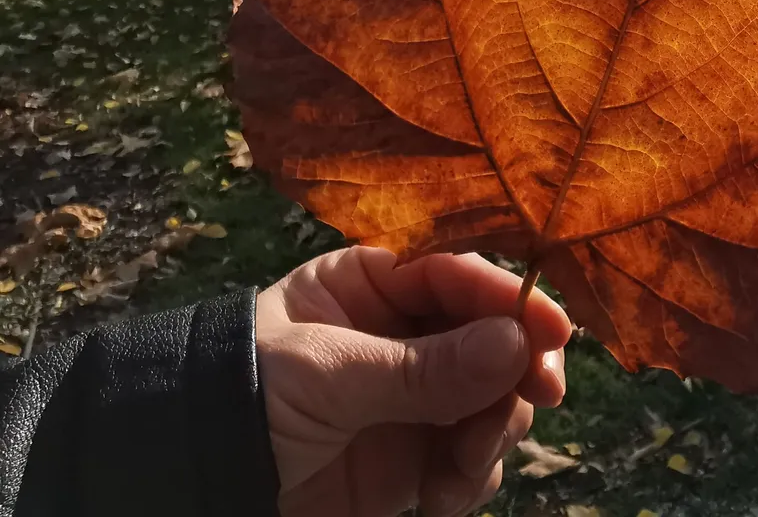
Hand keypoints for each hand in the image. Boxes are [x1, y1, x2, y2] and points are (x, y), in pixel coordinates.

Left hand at [255, 246, 570, 516]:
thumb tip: (518, 345)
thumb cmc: (244, 397)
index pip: (460, 272)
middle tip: (539, 398)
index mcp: (374, 281)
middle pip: (495, 337)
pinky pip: (474, 458)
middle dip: (516, 373)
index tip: (555, 334)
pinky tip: (438, 498)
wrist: (193, 484)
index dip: (512, 298)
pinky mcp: (414, 457)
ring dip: (492, 435)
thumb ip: (424, 366)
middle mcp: (403, 332)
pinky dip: (471, 478)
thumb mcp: (330, 374)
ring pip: (496, 400)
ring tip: (458, 469)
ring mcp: (414, 396)